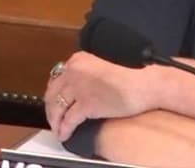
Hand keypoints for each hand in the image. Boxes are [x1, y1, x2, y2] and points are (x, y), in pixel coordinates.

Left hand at [45, 51, 161, 140]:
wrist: (144, 85)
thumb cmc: (128, 79)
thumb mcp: (99, 68)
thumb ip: (83, 75)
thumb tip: (72, 91)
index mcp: (77, 60)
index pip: (56, 79)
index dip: (53, 94)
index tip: (53, 103)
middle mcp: (73, 70)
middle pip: (52, 93)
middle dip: (50, 109)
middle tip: (52, 119)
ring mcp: (79, 87)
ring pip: (57, 107)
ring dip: (55, 121)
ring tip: (57, 129)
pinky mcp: (87, 103)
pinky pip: (69, 119)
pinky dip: (64, 128)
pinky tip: (64, 134)